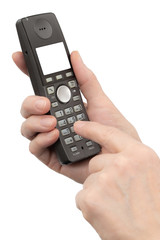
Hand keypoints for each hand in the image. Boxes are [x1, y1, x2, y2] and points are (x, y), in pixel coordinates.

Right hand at [12, 51, 139, 182]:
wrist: (120, 160)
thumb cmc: (113, 132)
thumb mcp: (101, 102)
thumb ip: (86, 81)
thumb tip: (74, 56)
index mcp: (64, 105)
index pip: (41, 88)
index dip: (28, 72)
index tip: (19, 58)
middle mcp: (54, 120)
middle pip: (29, 107)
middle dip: (31, 102)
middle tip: (45, 102)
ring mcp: (51, 138)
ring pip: (27, 126)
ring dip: (35, 121)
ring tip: (52, 121)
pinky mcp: (51, 156)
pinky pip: (35, 147)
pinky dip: (41, 140)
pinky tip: (55, 135)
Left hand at [75, 121, 159, 239]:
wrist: (153, 238)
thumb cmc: (154, 211)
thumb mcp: (150, 174)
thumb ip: (131, 161)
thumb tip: (111, 156)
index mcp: (139, 155)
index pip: (110, 133)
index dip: (92, 128)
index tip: (78, 125)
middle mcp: (122, 164)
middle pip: (96, 162)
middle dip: (101, 175)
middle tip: (118, 194)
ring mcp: (105, 179)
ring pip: (89, 180)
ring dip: (97, 193)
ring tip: (116, 207)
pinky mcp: (91, 197)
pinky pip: (82, 196)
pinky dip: (91, 206)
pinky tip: (107, 214)